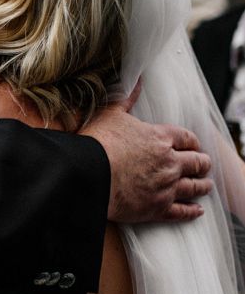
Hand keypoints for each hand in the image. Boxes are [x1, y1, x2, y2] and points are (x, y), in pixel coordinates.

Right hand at [81, 84, 211, 222]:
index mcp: (159, 138)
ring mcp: (166, 186)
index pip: (186, 138)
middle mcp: (169, 162)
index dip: (192, 141)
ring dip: (202, 186)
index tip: (193, 145)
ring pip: (194, 187)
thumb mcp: (111, 114)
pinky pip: (182, 211)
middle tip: (204, 165)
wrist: (88, 174)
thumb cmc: (98, 143)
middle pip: (196, 162)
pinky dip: (191, 211)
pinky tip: (196, 210)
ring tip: (205, 185)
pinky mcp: (157, 207)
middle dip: (202, 163)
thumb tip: (135, 82)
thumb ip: (126, 98)